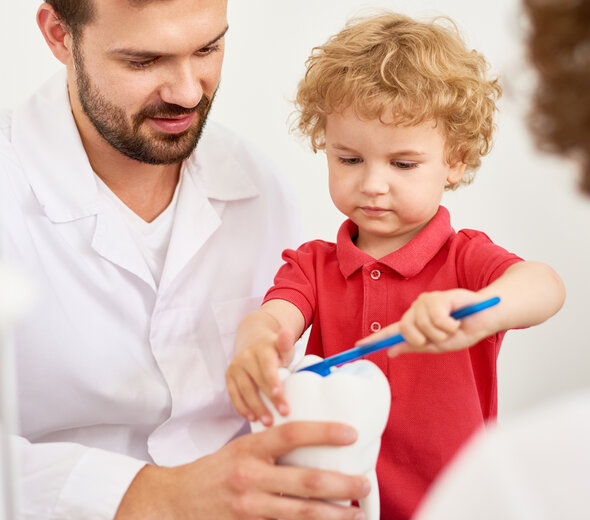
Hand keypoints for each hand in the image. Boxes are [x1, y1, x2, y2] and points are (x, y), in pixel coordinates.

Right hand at [115, 422, 369, 519]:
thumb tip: (310, 445)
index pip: (291, 434)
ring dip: (334, 514)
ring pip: (301, 513)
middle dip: (342, 484)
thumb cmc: (213, 471)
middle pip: (306, 481)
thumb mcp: (239, 449)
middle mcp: (251, 477)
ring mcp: (249, 507)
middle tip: (364, 483)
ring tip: (356, 512)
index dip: (323, 432)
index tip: (351, 433)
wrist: (174, 501)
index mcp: (249, 449)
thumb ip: (269, 449)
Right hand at [226, 327, 294, 425]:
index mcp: (262, 348)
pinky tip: (252, 417)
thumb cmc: (274, 350)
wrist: (253, 342)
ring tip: (268, 422)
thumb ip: (286, 343)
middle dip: (270, 399)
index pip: (267, 365)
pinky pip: (234, 394)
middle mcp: (246, 356)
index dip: (272, 380)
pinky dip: (242, 407)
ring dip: (256, 407)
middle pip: (257, 380)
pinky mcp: (229, 376)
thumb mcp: (282, 346)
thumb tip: (287, 333)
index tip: (279, 394)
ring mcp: (236, 366)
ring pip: (244, 390)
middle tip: (282, 414)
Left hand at [358, 289, 498, 356]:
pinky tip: (457, 318)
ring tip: (453, 326)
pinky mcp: (437, 295)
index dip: (375, 339)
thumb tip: (390, 351)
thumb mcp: (439, 345)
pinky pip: (436, 317)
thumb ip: (415, 346)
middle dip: (424, 339)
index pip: (391, 332)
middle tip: (442, 336)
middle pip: (405, 329)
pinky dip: (449, 323)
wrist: (486, 318)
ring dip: (442, 332)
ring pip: (421, 325)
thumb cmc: (464, 330)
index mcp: (415, 324)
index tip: (359, 345)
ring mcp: (425, 301)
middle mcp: (416, 311)